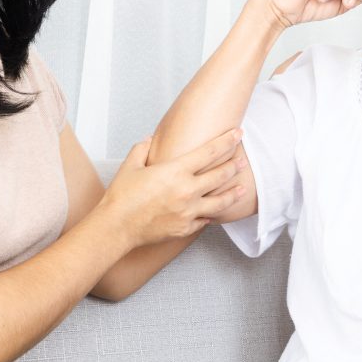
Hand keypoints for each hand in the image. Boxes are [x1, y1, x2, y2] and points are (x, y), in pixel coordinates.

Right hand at [99, 129, 246, 246]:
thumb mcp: (131, 165)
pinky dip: (212, 214)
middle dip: (235, 165)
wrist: (117, 226)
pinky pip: (205, 220)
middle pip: (220, 175)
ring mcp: (189, 211)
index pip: (210, 152)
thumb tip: (152, 139)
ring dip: (233, 192)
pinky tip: (217, 211)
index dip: (227, 141)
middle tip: (244, 160)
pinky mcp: (186, 227)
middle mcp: (187, 190)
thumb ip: (143, 148)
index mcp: (176, 171)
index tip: (238, 133)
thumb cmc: (122, 196)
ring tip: (242, 187)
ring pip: (220, 201)